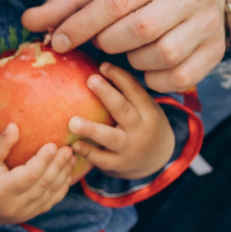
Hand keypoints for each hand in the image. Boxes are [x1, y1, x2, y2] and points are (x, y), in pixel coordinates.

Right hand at [0, 125, 77, 225]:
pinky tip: (67, 175)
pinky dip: (60, 189)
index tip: (53, 144)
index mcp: (2, 191)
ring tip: (72, 159)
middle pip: (43, 184)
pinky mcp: (29, 216)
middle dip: (58, 165)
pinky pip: (49, 202)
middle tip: (68, 149)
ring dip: (63, 176)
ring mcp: (23, 214)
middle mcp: (14, 206)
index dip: (43, 160)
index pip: (29, 175)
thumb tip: (14, 126)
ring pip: (49, 194)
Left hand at [19, 0, 228, 92]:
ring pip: (159, 56)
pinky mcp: (215, 52)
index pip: (117, 1)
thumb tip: (29, 21)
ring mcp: (209, 24)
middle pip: (138, 30)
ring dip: (130, 60)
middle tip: (98, 40)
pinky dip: (152, 78)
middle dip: (106, 41)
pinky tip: (144, 63)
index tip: (57, 40)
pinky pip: (177, 79)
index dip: (81, 25)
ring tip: (124, 47)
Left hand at [69, 65, 173, 180]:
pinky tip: (73, 144)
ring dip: (91, 129)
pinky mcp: (119, 165)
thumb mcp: (145, 108)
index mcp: (148, 111)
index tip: (102, 66)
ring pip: (111, 137)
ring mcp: (130, 148)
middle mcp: (141, 129)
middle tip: (90, 80)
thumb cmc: (143, 125)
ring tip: (72, 122)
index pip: (135, 91)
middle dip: (107, 94)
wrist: (158, 160)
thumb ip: (127, 93)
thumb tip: (98, 66)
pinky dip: (88, 152)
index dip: (119, 77)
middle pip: (123, 110)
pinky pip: (102, 159)